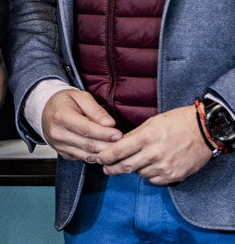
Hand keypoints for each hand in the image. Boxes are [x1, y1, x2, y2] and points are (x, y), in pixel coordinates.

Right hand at [41, 88, 120, 161]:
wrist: (44, 110)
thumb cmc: (64, 101)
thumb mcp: (79, 97)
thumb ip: (95, 109)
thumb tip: (110, 124)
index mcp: (61, 117)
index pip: (86, 129)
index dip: (104, 134)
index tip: (119, 134)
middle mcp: (58, 133)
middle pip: (88, 144)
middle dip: (108, 145)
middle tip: (123, 143)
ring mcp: (59, 145)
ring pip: (87, 155)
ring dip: (104, 154)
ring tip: (117, 149)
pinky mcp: (63, 153)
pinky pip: (83, 158)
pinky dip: (96, 157)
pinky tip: (105, 151)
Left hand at [96, 106, 212, 184]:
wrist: (203, 130)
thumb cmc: (176, 122)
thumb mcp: (151, 123)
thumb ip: (134, 136)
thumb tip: (118, 145)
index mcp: (145, 137)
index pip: (117, 151)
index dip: (105, 157)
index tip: (99, 159)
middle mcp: (154, 154)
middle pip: (125, 167)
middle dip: (112, 169)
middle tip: (106, 169)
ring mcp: (165, 166)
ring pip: (140, 174)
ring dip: (134, 169)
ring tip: (135, 162)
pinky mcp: (175, 175)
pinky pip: (154, 180)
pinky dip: (149, 175)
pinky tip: (151, 167)